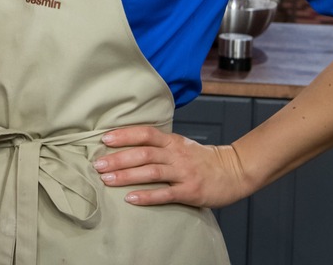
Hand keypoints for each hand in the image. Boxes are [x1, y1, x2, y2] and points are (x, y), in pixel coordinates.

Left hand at [93, 126, 253, 208]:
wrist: (234, 171)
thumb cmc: (202, 159)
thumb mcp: (181, 144)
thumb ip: (158, 144)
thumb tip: (128, 143)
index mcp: (172, 142)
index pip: (145, 133)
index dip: (124, 135)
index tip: (105, 139)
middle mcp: (176, 155)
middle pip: (143, 153)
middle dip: (118, 158)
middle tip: (98, 165)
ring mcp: (183, 173)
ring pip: (151, 172)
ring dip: (127, 176)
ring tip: (107, 180)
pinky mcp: (190, 191)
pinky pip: (165, 194)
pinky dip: (147, 196)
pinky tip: (131, 198)